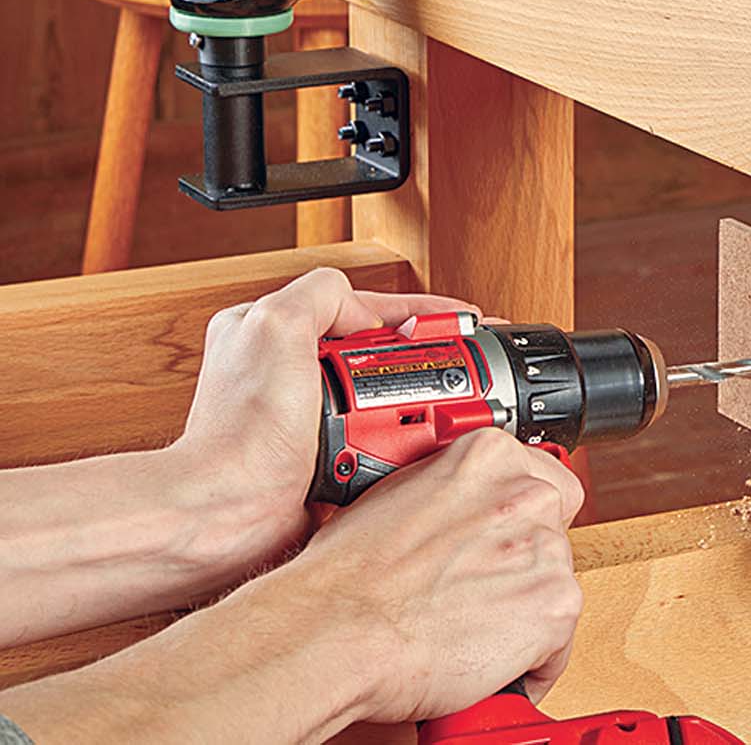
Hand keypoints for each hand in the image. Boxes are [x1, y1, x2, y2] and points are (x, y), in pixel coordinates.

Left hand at [164, 267, 474, 582]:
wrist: (227, 512)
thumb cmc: (238, 432)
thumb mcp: (275, 326)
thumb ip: (321, 294)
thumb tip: (368, 307)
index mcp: (276, 334)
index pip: (365, 310)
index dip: (419, 314)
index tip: (460, 322)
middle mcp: (293, 376)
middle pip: (383, 355)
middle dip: (429, 360)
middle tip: (468, 368)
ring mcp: (312, 423)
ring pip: (389, 401)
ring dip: (424, 406)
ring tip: (453, 409)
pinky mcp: (328, 462)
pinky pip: (383, 445)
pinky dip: (407, 445)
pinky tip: (426, 446)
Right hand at [281, 427, 585, 721]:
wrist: (339, 628)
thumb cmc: (350, 574)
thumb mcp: (401, 495)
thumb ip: (452, 494)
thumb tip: (462, 512)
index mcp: (489, 457)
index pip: (543, 481)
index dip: (524, 522)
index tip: (512, 541)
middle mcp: (526, 495)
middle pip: (554, 534)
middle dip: (523, 566)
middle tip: (482, 591)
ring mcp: (546, 549)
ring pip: (555, 585)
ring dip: (523, 611)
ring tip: (472, 629)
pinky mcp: (555, 606)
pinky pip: (558, 643)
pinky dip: (531, 661)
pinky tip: (489, 660)